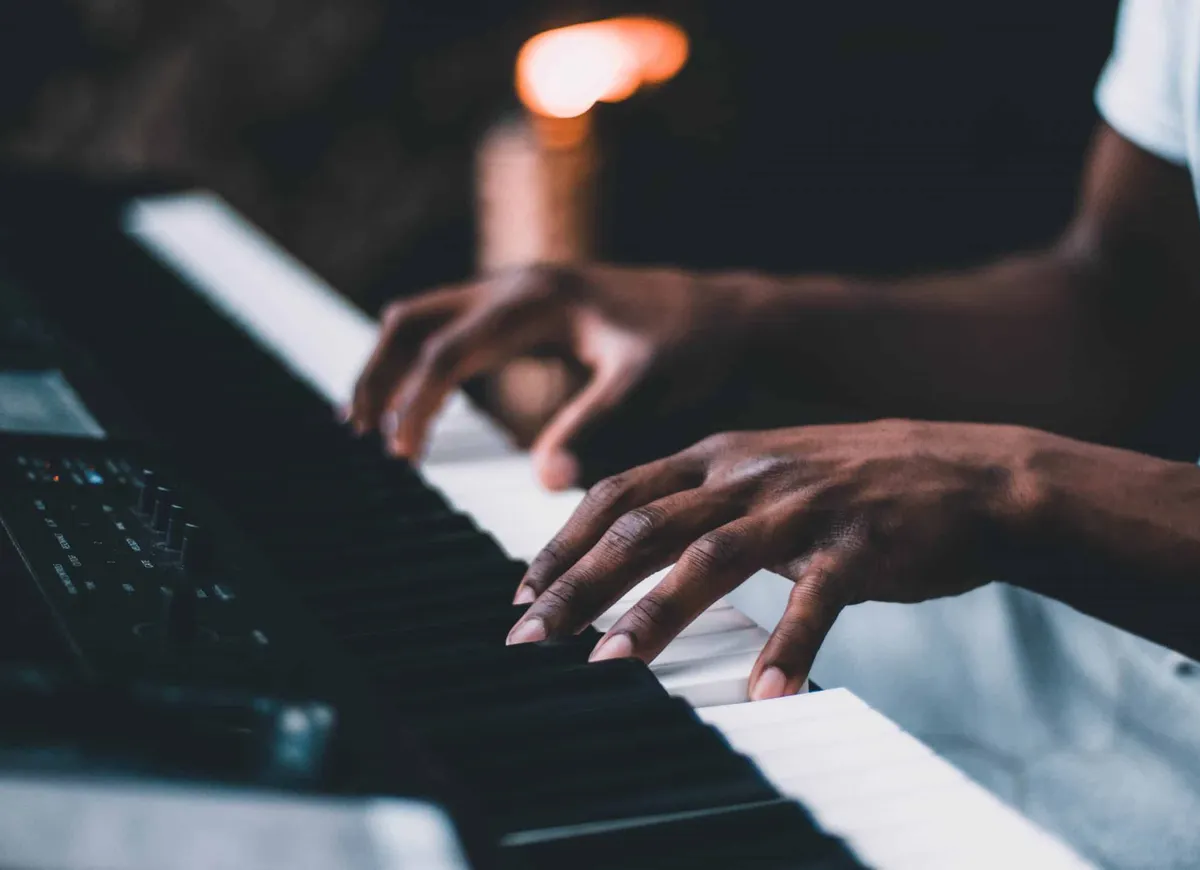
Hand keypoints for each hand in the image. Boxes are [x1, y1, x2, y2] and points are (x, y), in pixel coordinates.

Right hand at [347, 264, 772, 489]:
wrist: (732, 314)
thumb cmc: (696, 348)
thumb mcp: (648, 387)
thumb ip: (595, 427)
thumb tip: (545, 482)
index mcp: (536, 300)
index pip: (445, 352)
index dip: (414, 404)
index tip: (400, 459)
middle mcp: (519, 284)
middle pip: (413, 320)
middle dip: (378, 375)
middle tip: (359, 436)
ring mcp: (522, 290)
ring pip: (426, 317)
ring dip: (393, 365)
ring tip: (373, 425)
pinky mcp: (532, 307)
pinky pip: (455, 327)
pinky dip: (426, 361)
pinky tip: (426, 405)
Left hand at [505, 421, 1039, 699]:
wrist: (973, 474)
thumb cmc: (861, 484)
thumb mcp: (772, 473)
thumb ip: (709, 501)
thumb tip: (639, 541)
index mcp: (723, 455)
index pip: (622, 492)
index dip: (567, 541)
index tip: (526, 590)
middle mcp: (752, 474)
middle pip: (646, 527)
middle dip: (579, 584)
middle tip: (530, 638)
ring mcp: (805, 505)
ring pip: (712, 559)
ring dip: (655, 616)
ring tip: (609, 667)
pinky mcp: (860, 544)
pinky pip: (815, 601)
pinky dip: (787, 649)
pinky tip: (765, 696)